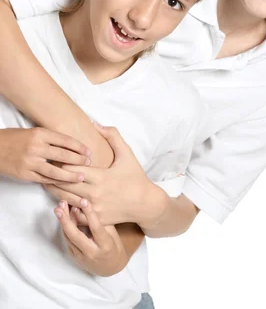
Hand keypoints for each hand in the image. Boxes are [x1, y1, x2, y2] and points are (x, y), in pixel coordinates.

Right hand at [0, 127, 90, 183]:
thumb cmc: (15, 138)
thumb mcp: (33, 131)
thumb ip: (50, 138)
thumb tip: (71, 144)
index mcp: (40, 133)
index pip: (65, 140)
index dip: (79, 147)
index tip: (88, 151)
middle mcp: (36, 147)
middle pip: (63, 155)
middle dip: (79, 160)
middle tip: (89, 163)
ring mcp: (30, 162)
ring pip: (55, 171)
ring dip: (70, 175)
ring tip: (81, 177)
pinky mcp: (25, 174)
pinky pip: (44, 179)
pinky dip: (56, 182)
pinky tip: (65, 183)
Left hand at [45, 124, 166, 226]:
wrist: (145, 203)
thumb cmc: (135, 177)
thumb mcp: (127, 153)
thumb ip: (112, 136)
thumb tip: (96, 123)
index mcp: (100, 176)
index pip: (73, 168)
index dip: (62, 162)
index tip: (55, 156)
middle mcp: (95, 193)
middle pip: (65, 184)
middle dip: (53, 175)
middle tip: (43, 168)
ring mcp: (94, 208)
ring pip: (66, 200)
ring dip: (55, 191)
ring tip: (46, 181)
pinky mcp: (95, 219)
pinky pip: (74, 215)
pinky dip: (66, 208)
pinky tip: (59, 200)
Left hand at [54, 200, 128, 276]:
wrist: (110, 267)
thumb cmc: (113, 246)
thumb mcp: (112, 233)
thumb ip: (101, 222)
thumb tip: (87, 206)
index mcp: (105, 245)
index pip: (95, 227)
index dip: (89, 213)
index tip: (83, 200)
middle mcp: (92, 253)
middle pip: (75, 235)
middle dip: (66, 220)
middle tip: (60, 206)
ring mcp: (81, 257)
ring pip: (68, 237)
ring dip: (63, 222)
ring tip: (60, 207)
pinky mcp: (74, 257)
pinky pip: (68, 240)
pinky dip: (65, 228)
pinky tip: (63, 217)